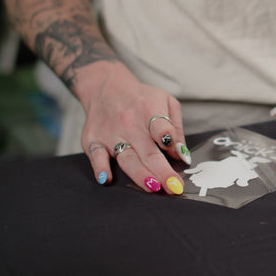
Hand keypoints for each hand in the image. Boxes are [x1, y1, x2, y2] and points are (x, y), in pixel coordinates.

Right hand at [79, 69, 189, 193]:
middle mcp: (130, 123)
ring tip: (153, 188)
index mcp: (150, 110)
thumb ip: (176, 128)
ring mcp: (111, 133)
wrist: (106, 87)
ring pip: (127, 159)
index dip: (170, 140)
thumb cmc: (141, 98)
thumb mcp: (166, 102)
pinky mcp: (93, 140)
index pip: (161, 126)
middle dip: (162, 172)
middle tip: (174, 187)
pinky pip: (96, 156)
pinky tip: (106, 179)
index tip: (180, 156)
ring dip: (140, 175)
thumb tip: (182, 154)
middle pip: (148, 152)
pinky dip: (100, 168)